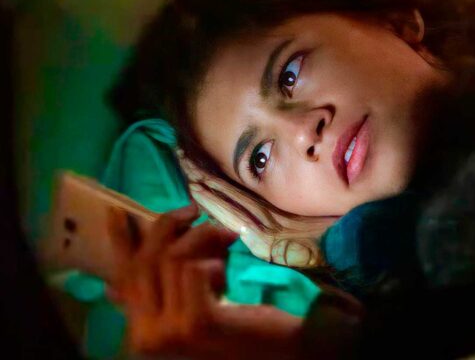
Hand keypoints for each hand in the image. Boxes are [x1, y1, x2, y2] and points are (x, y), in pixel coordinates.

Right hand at [106, 205, 302, 359]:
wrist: (278, 349)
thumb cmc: (237, 324)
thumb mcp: (191, 304)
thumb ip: (161, 290)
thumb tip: (111, 288)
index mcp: (141, 331)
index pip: (124, 278)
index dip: (119, 244)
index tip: (114, 212)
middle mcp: (146, 336)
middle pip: (145, 262)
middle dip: (169, 226)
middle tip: (192, 211)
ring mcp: (170, 332)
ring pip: (170, 260)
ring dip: (201, 240)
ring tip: (224, 241)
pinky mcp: (197, 323)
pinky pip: (193, 269)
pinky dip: (213, 261)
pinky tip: (226, 271)